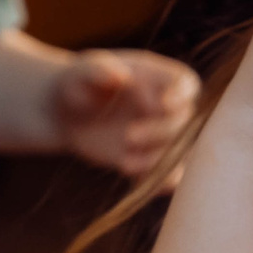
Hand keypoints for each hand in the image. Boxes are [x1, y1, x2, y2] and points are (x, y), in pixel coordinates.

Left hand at [53, 48, 199, 178]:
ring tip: (125, 163)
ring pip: (180, 151)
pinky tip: (135, 182)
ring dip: (159, 160)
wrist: (66, 114)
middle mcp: (165, 107)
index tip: (163, 104)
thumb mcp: (81, 72)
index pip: (186, 84)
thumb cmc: (77, 83)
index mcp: (156, 78)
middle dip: (161, 131)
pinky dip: (158, 182)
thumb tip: (122, 76)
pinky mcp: (149, 159)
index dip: (182, 95)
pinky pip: (168, 176)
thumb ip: (99, 70)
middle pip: (184, 121)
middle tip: (128, 136)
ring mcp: (160, 135)